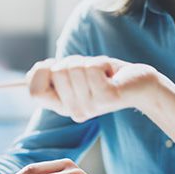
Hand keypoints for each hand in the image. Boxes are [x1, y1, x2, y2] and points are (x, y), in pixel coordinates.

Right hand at [27, 55, 161, 122]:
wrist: (139, 84)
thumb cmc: (105, 75)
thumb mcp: (74, 74)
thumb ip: (53, 74)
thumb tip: (35, 70)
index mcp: (62, 107)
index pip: (35, 92)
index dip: (41, 72)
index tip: (56, 66)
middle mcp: (73, 111)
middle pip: (55, 73)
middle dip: (72, 61)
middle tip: (89, 71)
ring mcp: (89, 106)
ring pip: (74, 68)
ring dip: (89, 62)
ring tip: (102, 74)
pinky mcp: (105, 97)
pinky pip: (91, 68)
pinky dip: (102, 63)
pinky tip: (111, 75)